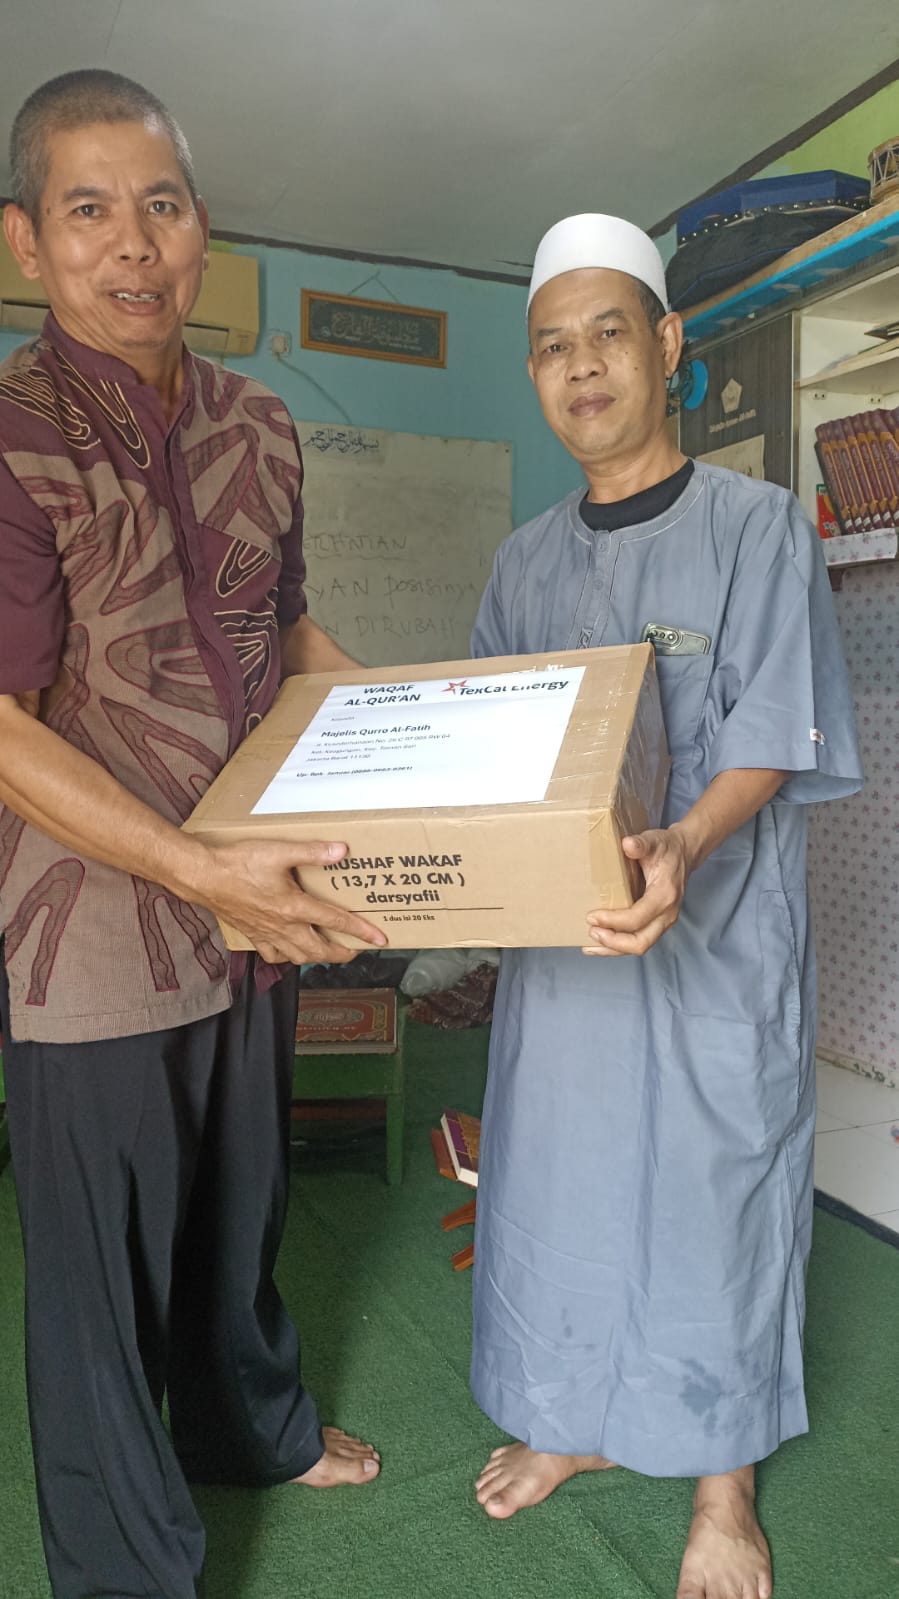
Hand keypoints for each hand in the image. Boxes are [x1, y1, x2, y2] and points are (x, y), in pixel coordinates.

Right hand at [191, 839, 386, 964]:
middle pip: (320, 950)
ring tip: (329, 952)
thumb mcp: (279, 851)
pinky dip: (286, 957)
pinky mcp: (252, 935)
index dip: (361, 931)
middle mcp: (284, 926)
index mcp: (294, 907)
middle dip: (342, 953)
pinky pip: (273, 956)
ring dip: (317, 957)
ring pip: (298, 957)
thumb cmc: (238, 863)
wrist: (203, 876)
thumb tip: (342, 851)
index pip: (336, 921)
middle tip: (356, 950)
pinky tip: (290, 951)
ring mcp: (267, 934)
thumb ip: (312, 852)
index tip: (379, 939)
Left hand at [582, 827, 689, 956]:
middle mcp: (667, 914)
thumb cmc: (666, 848)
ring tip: (589, 946)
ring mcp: (663, 922)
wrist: (683, 854)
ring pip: (639, 946)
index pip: (637, 918)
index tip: (591, 916)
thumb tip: (628, 844)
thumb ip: (641, 843)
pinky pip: (638, 941)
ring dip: (613, 948)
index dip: (613, 921)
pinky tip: (599, 946)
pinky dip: (618, 946)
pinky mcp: (657, 924)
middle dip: (613, 941)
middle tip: (591, 931)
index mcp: (665, 895)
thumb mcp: (654, 841)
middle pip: (641, 942)